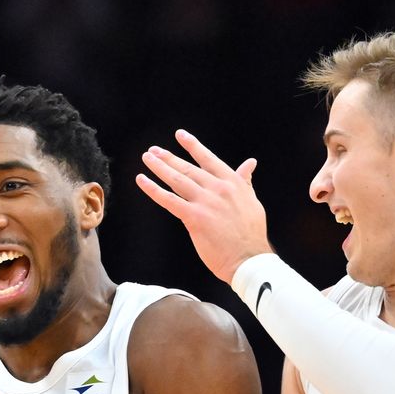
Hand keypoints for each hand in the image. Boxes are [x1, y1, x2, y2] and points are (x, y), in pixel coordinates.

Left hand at [135, 129, 266, 283]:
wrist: (249, 259)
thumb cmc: (251, 235)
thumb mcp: (252, 202)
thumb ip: (245, 181)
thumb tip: (250, 163)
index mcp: (233, 183)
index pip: (209, 159)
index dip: (193, 146)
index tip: (180, 135)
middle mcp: (218, 188)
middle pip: (189, 168)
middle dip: (169, 157)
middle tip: (153, 150)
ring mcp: (205, 202)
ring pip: (177, 180)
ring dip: (159, 167)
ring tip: (147, 158)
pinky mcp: (194, 217)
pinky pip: (169, 200)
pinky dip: (153, 189)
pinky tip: (142, 180)